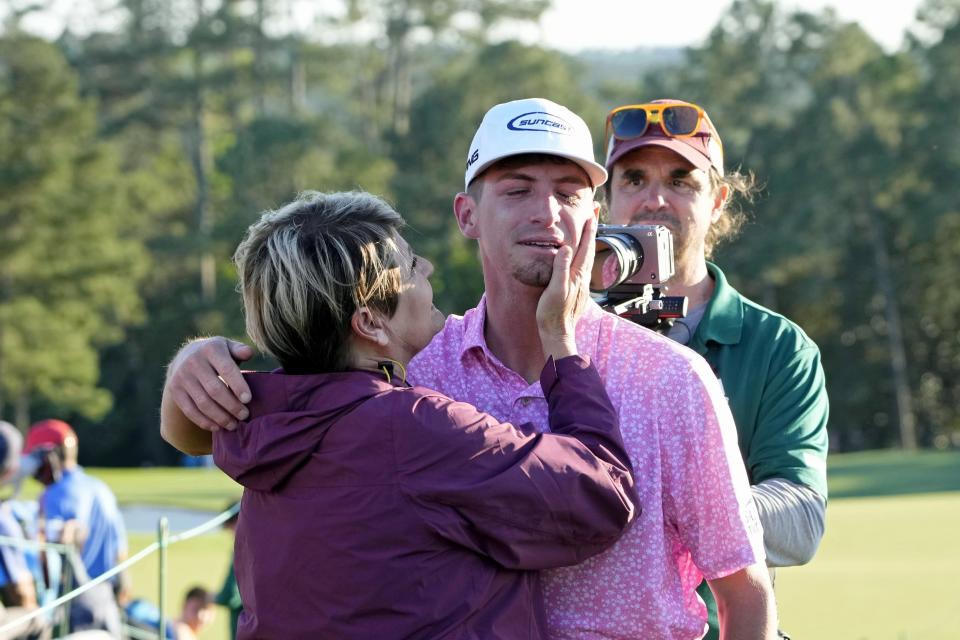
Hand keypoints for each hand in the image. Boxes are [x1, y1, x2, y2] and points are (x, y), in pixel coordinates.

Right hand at [165, 337, 253, 430]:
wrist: (185, 356)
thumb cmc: (216, 354)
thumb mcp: (228, 347)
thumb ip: (240, 350)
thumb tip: (249, 353)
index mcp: (211, 349)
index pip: (226, 369)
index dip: (238, 385)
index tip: (248, 400)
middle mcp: (193, 362)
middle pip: (215, 389)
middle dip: (231, 405)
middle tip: (244, 416)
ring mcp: (182, 377)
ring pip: (203, 403)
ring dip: (220, 417)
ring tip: (233, 425)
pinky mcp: (174, 390)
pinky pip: (190, 410)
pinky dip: (204, 422)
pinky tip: (217, 427)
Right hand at [536, 216, 596, 359]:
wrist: (557, 333)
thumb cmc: (553, 313)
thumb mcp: (554, 289)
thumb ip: (561, 268)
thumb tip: (566, 248)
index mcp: (577, 274)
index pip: (585, 246)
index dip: (589, 229)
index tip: (591, 214)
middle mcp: (582, 277)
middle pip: (589, 249)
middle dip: (591, 231)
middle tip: (593, 215)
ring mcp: (580, 284)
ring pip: (587, 257)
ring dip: (588, 242)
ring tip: (588, 231)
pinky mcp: (576, 289)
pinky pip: (582, 266)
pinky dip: (583, 254)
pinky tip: (579, 256)